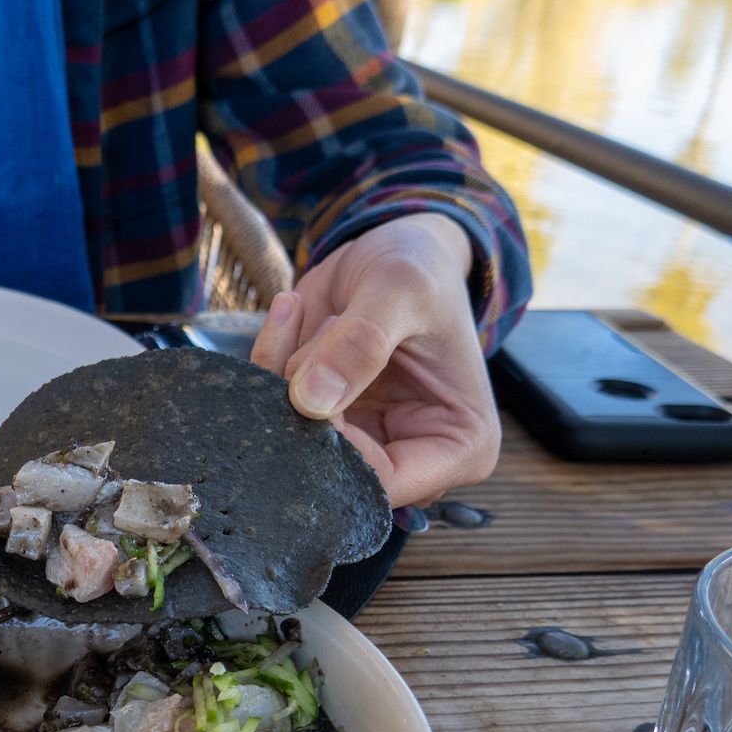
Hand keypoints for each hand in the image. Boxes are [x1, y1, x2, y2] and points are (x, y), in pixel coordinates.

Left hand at [250, 213, 499, 507]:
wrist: (396, 249)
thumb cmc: (421, 269)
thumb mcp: (401, 289)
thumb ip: (361, 341)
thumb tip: (311, 400)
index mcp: (461, 446)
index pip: (383, 483)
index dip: (333, 445)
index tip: (311, 387)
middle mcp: (412, 458)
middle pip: (330, 472)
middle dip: (301, 406)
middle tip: (314, 333)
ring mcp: (362, 443)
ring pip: (291, 442)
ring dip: (282, 375)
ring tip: (314, 313)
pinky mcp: (321, 421)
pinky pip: (270, 411)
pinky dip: (269, 362)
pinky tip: (292, 314)